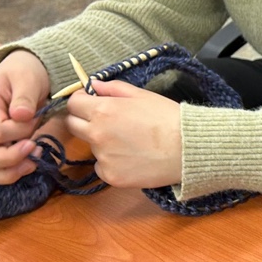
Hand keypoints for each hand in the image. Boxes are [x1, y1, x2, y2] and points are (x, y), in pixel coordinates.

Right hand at [0, 50, 50, 183]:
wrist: (23, 74)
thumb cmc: (23, 73)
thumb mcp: (27, 77)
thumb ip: (24, 96)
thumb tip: (20, 116)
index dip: (19, 132)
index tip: (34, 120)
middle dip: (10, 160)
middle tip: (34, 150)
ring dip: (10, 173)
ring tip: (33, 161)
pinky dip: (11, 173)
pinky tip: (30, 162)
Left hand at [64, 79, 182, 188]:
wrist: (188, 148)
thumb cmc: (168, 117)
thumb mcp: (142, 95)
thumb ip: (113, 88)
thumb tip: (94, 85)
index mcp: (103, 110)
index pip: (73, 103)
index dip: (81, 101)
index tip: (91, 102)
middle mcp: (96, 134)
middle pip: (73, 126)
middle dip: (85, 120)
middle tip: (108, 122)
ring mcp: (102, 158)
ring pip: (90, 147)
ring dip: (102, 142)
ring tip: (129, 142)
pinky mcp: (110, 177)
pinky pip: (101, 167)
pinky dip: (111, 163)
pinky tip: (132, 158)